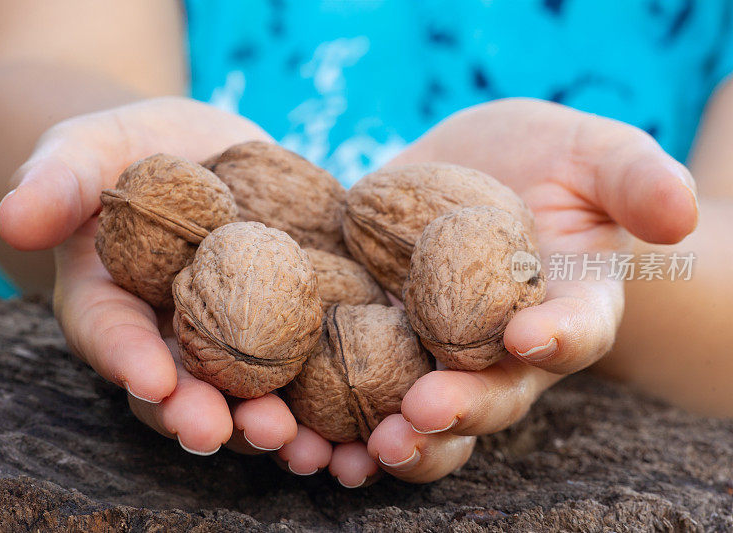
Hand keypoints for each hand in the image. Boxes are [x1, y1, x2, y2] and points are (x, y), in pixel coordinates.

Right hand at [0, 97, 334, 468]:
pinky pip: (306, 365)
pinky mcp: (289, 322)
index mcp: (113, 303)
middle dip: (200, 414)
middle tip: (221, 431)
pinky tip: (350, 422)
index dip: (129, 361)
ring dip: (267, 425)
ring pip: (245, 393)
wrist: (201, 150)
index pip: (112, 336)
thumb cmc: (131, 148)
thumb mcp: (88, 147)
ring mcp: (232, 336)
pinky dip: (326, 396)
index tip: (151, 381)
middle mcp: (170, 336)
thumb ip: (57, 179)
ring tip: (295, 442)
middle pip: (181, 386)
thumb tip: (12, 215)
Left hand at [348, 98, 697, 482]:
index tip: (532, 337)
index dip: (559, 340)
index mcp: (563, 309)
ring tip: (359, 452)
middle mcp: (499, 350)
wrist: (463, 167)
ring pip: (422, 417)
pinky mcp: (375, 339)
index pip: (574, 333)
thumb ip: (635, 178)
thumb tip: (679, 213)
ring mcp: (434, 351)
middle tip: (422, 414)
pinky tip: (303, 435)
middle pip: (489, 395)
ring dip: (394, 441)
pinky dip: (331, 418)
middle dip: (458, 410)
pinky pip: (355, 389)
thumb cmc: (544, 160)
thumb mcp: (591, 152)